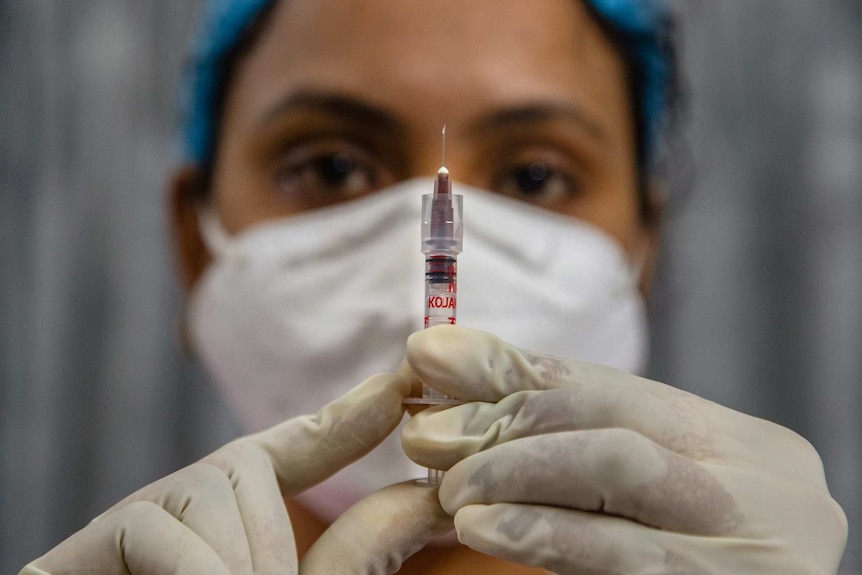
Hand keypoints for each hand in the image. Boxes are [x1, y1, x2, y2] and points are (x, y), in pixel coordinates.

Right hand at [22, 373, 451, 574]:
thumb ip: (360, 552)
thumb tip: (429, 497)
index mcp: (242, 527)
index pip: (296, 450)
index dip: (347, 417)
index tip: (400, 385)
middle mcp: (187, 514)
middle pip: (244, 468)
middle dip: (270, 541)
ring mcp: (131, 525)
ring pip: (209, 490)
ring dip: (237, 563)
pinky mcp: (83, 546)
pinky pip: (155, 526)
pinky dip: (196, 568)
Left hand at [402, 326, 847, 573]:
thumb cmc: (697, 566)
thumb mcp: (650, 498)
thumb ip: (578, 444)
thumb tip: (459, 384)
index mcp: (741, 444)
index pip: (611, 386)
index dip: (511, 366)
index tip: (431, 353)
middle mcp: (760, 478)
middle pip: (611, 417)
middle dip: (504, 415)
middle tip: (426, 432)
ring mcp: (753, 538)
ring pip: (615, 466)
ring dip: (513, 467)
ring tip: (449, 486)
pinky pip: (621, 552)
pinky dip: (542, 532)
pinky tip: (483, 529)